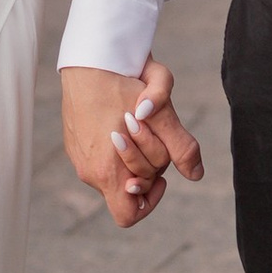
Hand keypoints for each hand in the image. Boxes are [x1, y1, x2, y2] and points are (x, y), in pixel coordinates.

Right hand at [62, 59, 204, 229]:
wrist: (88, 58)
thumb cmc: (124, 82)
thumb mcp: (161, 113)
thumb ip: (181, 147)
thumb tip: (196, 174)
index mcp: (108, 171)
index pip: (129, 215)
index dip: (151, 201)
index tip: (161, 176)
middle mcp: (90, 171)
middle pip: (129, 188)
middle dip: (149, 165)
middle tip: (151, 132)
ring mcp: (79, 159)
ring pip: (116, 172)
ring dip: (133, 154)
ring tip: (135, 121)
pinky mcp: (75, 145)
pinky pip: (100, 159)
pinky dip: (116, 147)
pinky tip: (121, 119)